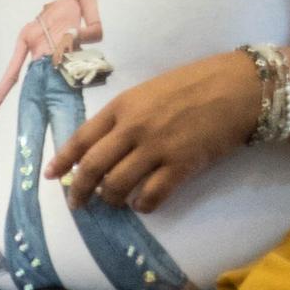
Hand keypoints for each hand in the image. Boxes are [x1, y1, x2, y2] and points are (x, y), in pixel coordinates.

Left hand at [45, 51, 258, 213]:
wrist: (238, 88)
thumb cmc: (193, 85)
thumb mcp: (147, 92)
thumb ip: (124, 116)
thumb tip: (102, 145)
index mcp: (121, 107)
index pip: (81, 138)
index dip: (63, 160)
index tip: (51, 175)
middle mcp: (132, 128)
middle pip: (93, 167)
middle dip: (79, 190)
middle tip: (76, 204)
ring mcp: (156, 147)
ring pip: (117, 185)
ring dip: (110, 199)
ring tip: (113, 202)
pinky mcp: (181, 165)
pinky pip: (152, 195)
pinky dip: (143, 205)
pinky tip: (142, 204)